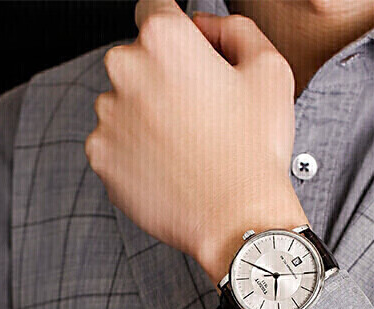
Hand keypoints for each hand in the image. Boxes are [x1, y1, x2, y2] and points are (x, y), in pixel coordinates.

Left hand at [85, 0, 307, 282]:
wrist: (238, 222)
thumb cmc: (255, 152)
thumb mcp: (272, 69)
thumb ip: (235, 29)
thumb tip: (204, 26)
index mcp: (165, 41)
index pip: (153, 8)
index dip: (176, 31)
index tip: (186, 54)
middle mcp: (126, 71)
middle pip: (136, 59)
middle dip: (162, 77)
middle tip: (199, 113)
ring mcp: (108, 118)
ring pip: (122, 104)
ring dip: (147, 116)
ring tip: (187, 146)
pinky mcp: (101, 158)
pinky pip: (114, 144)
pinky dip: (136, 153)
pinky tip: (171, 167)